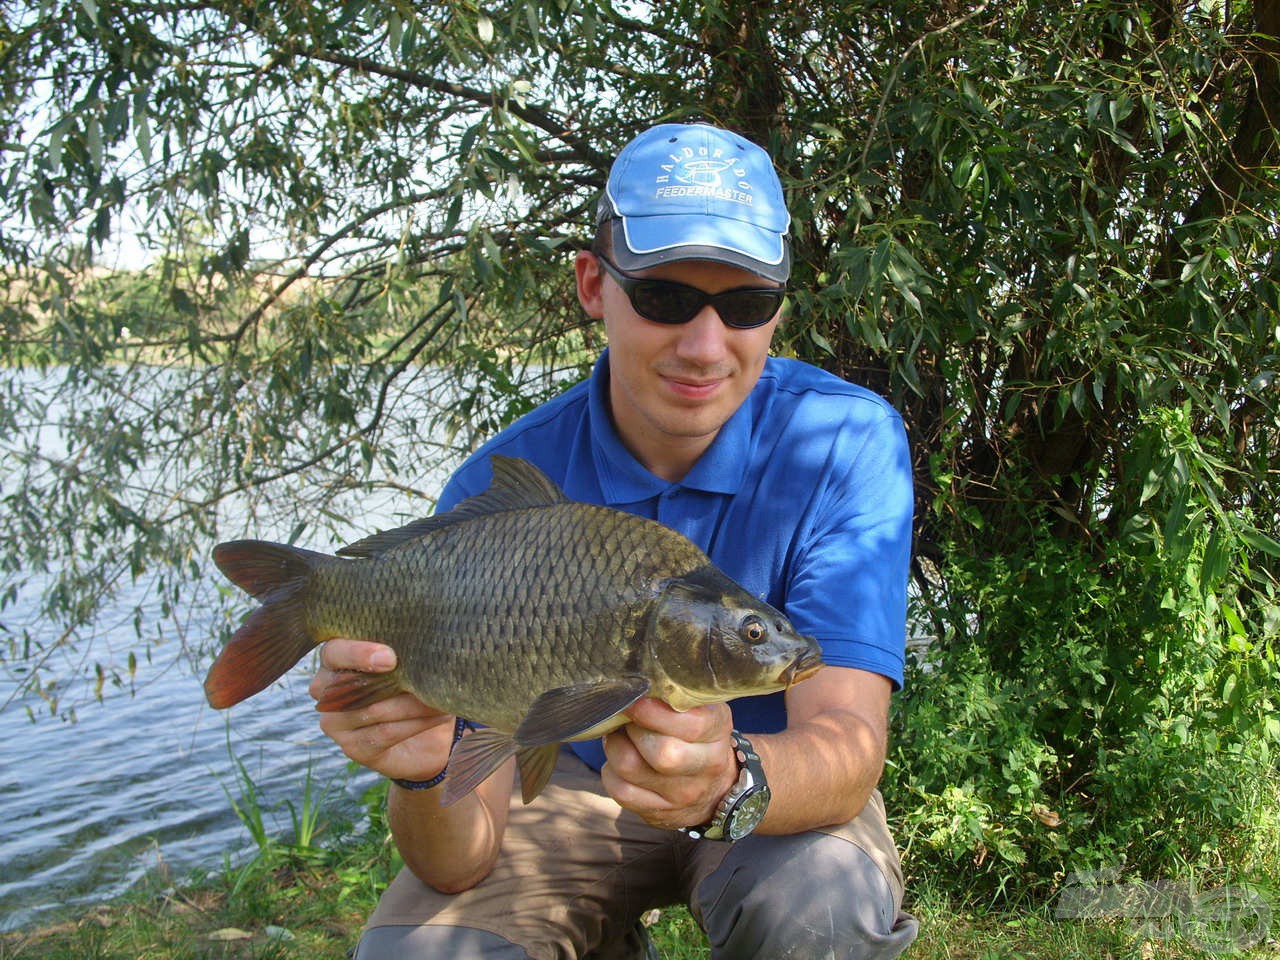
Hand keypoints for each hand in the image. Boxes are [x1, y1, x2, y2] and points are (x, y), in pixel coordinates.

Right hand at [309, 639, 455, 781]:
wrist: (428, 733)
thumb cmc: (414, 683)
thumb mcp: (409, 662)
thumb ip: (404, 651)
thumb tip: (420, 643)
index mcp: (335, 659)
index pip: (334, 652)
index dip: (357, 653)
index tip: (390, 658)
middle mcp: (327, 690)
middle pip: (343, 683)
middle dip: (382, 679)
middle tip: (415, 676)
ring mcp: (335, 722)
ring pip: (372, 709)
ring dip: (413, 703)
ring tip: (440, 695)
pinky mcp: (353, 747)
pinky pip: (385, 732)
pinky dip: (416, 722)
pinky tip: (439, 714)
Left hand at [601, 698, 737, 830]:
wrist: (717, 789)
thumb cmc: (700, 737)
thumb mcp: (704, 709)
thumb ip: (677, 695)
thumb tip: (636, 681)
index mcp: (718, 731)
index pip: (691, 725)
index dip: (654, 711)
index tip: (636, 699)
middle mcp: (707, 767)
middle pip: (662, 753)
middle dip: (633, 729)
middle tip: (628, 717)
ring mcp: (683, 795)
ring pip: (631, 767)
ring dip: (615, 745)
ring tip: (621, 736)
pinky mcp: (658, 813)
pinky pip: (620, 791)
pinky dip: (611, 771)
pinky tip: (619, 761)